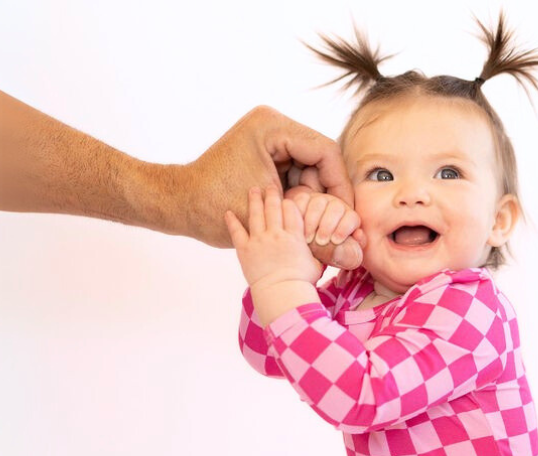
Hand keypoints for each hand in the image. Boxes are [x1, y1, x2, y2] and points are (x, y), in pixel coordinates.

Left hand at [180, 106, 360, 268]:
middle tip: (328, 225)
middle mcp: (272, 123)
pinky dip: (299, 196)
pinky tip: (295, 216)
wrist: (180, 205)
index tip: (347, 217)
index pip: (326, 152)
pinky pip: (296, 172)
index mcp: (273, 126)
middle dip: (326, 194)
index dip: (341, 187)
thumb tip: (357, 250)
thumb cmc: (216, 207)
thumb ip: (316, 225)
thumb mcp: (273, 217)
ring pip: (310, 169)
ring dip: (312, 199)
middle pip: (321, 159)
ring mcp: (268, 135)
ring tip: (304, 224)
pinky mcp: (265, 150)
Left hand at [225, 186, 318, 290]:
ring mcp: (259, 241)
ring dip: (254, 199)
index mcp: (294, 236)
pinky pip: (236, 231)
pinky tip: (228, 212)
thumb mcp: (315, 265)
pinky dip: (232, 221)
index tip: (285, 200)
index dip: (288, 202)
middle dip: (271, 194)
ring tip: (253, 190)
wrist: (282, 294)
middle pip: (273, 207)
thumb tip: (319, 249)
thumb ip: (314, 252)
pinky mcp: (245, 250)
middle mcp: (276, 234)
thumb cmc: (301, 283)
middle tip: (269, 186)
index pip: (291, 209)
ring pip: (255, 213)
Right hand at [284, 185, 364, 269]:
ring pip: (318, 203)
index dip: (344, 229)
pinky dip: (299, 214)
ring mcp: (320, 200)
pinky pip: (302, 200)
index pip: (351, 218)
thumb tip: (358, 235)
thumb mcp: (343, 258)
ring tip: (309, 239)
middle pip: (336, 208)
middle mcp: (337, 206)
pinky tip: (298, 229)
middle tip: (321, 242)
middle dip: (328, 226)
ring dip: (312, 222)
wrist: (308, 250)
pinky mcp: (303, 198)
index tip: (335, 241)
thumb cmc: (328, 255)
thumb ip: (352, 252)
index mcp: (350, 219)